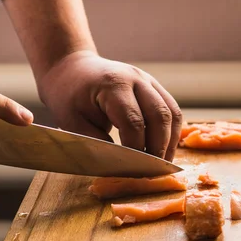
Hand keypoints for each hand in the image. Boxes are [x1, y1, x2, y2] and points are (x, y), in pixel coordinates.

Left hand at [36, 51, 181, 160]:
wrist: (71, 68)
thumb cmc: (68, 96)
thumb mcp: (72, 121)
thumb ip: (94, 142)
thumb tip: (119, 164)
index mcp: (113, 84)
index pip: (134, 122)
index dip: (136, 149)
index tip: (133, 170)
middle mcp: (136, 78)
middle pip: (160, 116)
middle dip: (159, 148)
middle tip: (152, 172)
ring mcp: (148, 80)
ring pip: (172, 113)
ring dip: (170, 142)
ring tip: (161, 165)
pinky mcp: (153, 86)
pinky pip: (171, 110)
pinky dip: (171, 132)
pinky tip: (163, 150)